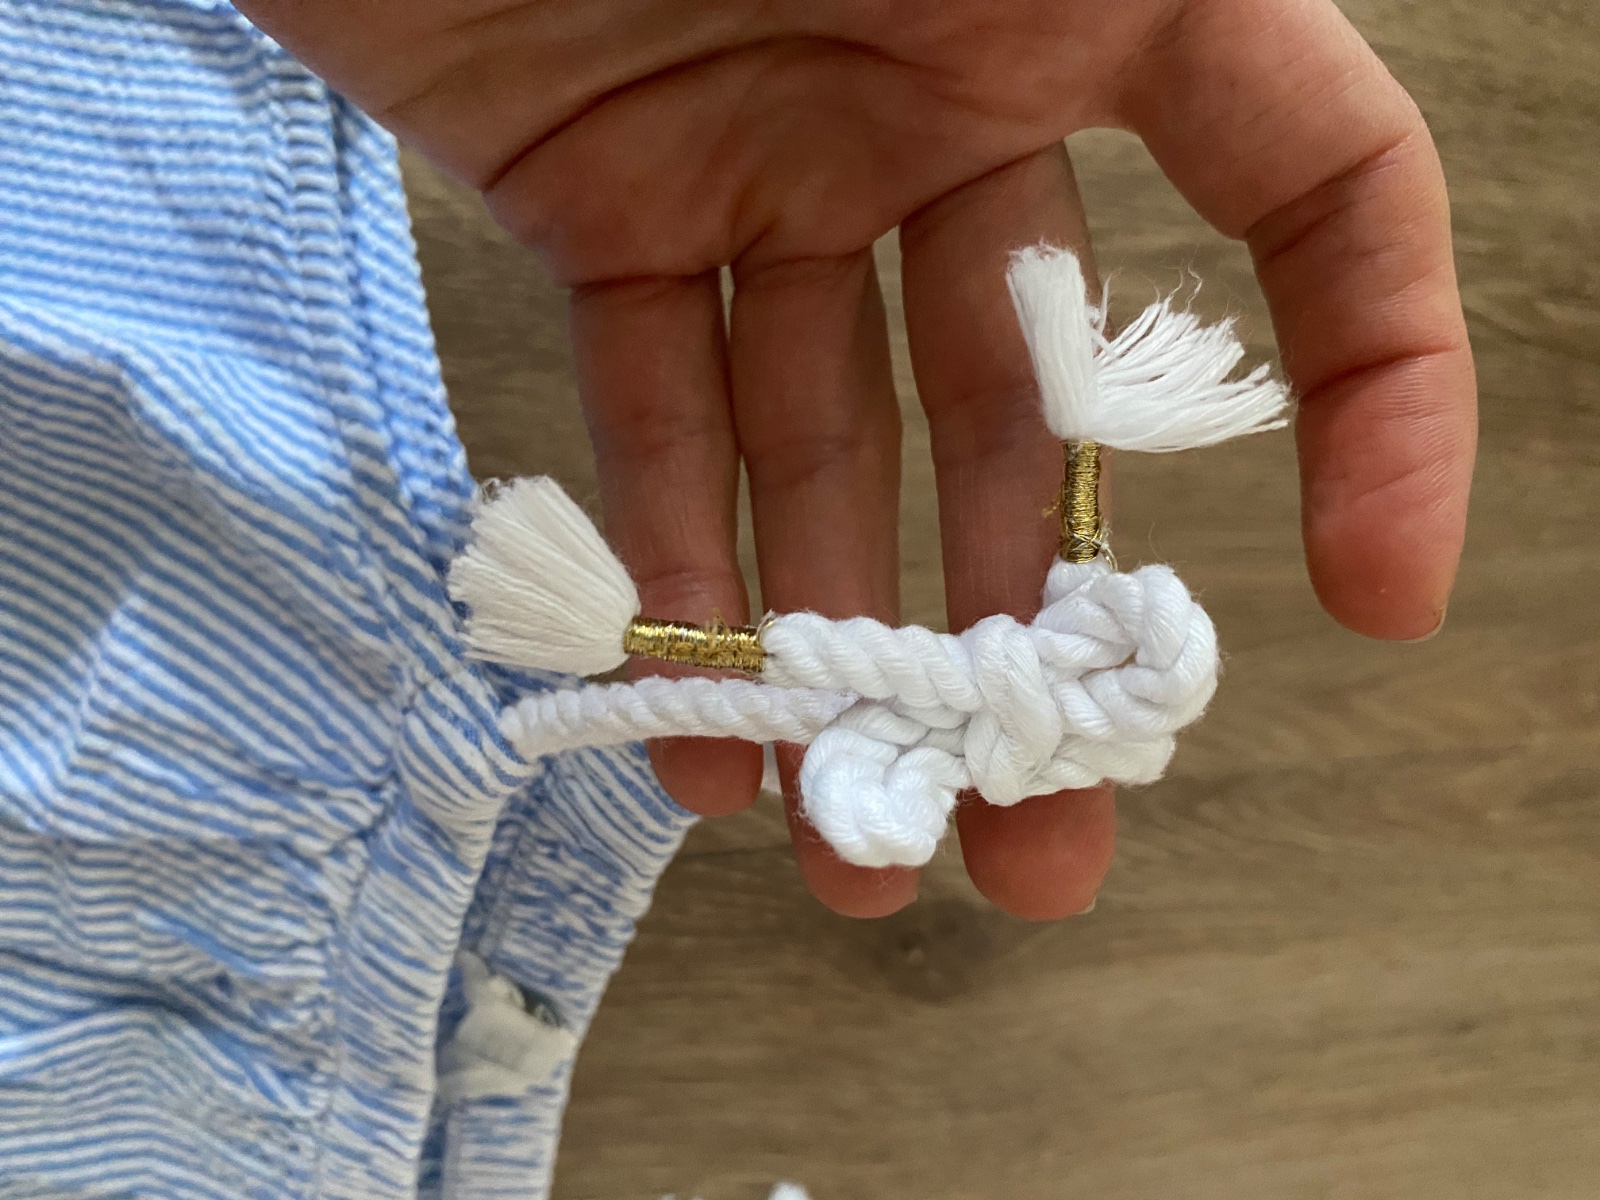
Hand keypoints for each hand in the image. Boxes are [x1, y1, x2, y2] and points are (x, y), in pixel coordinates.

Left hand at [238, 0, 1475, 918]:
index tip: (1367, 605)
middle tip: (1035, 856)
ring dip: (839, 656)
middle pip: (1025, 415)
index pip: (1315, 195)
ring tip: (851, 847)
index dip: (1381, 391)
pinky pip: (653, 409)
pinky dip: (671, 564)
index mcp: (1090, 4)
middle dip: (1024, 645)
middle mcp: (945, 101)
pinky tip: (688, 728)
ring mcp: (767, 165)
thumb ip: (1176, 16)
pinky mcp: (595, 202)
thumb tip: (1362, 184)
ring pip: (830, 449)